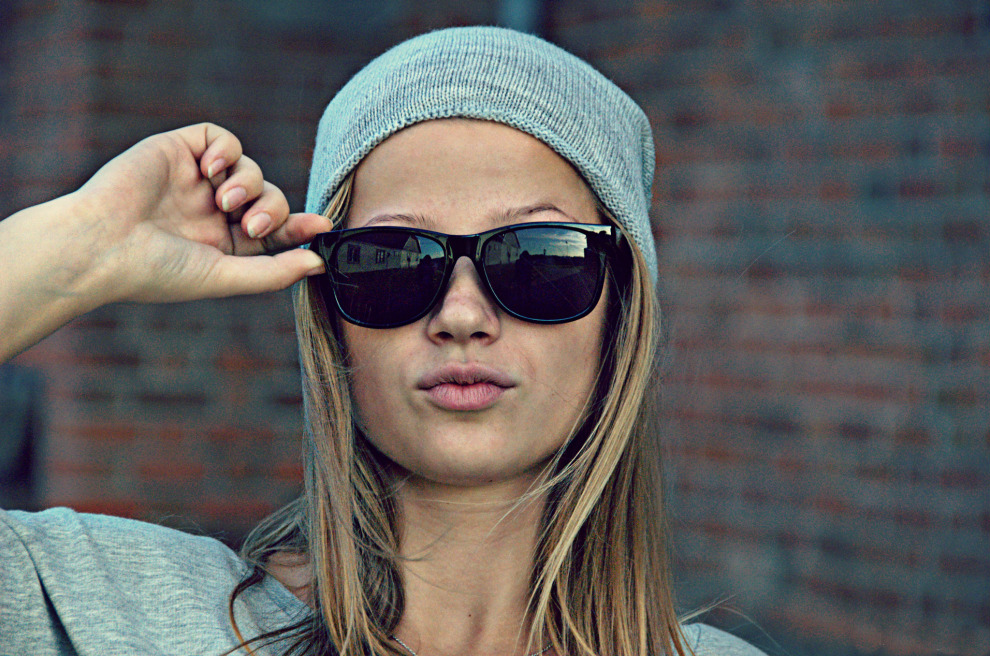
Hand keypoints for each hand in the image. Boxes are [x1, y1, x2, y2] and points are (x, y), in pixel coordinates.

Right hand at [0, 123, 331, 361]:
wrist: (100, 245)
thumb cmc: (156, 271)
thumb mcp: (225, 276)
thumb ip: (274, 271)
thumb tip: (319, 263)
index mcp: (225, 243)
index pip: (276, 230)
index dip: (301, 227)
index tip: (323, 227)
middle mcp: (213, 211)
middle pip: (270, 197)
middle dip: (272, 209)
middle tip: (252, 223)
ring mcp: (197, 180)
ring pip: (251, 168)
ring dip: (249, 183)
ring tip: (225, 200)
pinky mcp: (179, 150)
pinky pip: (220, 138)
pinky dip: (227, 149)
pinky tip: (213, 168)